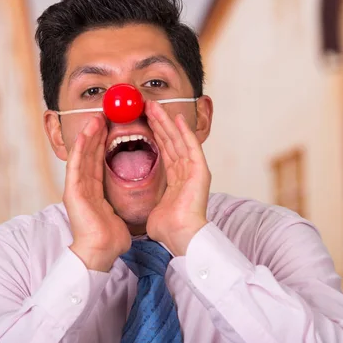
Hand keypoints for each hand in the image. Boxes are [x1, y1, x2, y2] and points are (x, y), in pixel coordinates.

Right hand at [65, 114, 130, 270]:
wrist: (100, 252)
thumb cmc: (110, 237)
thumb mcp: (118, 211)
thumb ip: (119, 200)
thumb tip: (132, 197)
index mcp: (93, 190)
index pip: (98, 161)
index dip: (103, 142)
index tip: (111, 126)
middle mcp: (83, 186)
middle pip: (90, 154)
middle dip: (96, 133)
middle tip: (104, 114)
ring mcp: (76, 188)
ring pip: (83, 155)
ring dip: (89, 135)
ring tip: (96, 118)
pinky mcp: (72, 191)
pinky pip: (77, 164)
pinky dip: (82, 148)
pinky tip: (87, 133)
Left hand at [144, 100, 209, 255]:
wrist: (181, 236)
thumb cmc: (168, 228)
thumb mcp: (154, 207)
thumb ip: (151, 199)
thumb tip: (142, 204)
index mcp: (177, 179)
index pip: (165, 151)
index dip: (155, 134)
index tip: (144, 121)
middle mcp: (187, 172)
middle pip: (171, 141)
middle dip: (159, 123)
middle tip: (147, 106)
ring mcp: (195, 170)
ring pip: (178, 140)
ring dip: (166, 122)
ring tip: (154, 107)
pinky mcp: (200, 170)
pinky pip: (191, 146)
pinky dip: (184, 131)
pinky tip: (176, 118)